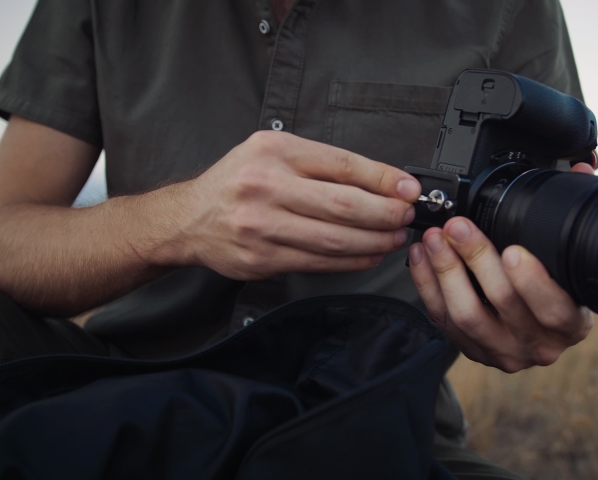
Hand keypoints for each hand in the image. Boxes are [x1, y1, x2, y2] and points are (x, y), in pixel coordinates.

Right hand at [154, 131, 420, 279]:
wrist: (188, 218)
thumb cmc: (237, 182)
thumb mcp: (273, 153)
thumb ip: (321, 164)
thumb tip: (382, 181)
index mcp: (273, 152)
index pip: (341, 164)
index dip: (383, 179)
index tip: (409, 189)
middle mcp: (265, 186)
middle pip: (342, 204)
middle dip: (385, 213)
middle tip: (407, 217)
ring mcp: (261, 226)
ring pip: (333, 239)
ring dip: (373, 241)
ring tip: (394, 237)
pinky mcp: (260, 259)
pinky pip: (318, 262)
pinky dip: (350, 261)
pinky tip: (368, 255)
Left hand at [407, 163, 594, 371]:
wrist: (539, 336)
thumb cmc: (560, 293)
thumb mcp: (574, 263)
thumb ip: (576, 216)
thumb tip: (580, 169)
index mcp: (570, 323)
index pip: (553, 308)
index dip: (532, 282)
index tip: (513, 251)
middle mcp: (537, 345)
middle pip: (502, 303)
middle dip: (477, 259)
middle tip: (459, 228)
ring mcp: (501, 350)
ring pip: (466, 315)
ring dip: (446, 271)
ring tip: (435, 239)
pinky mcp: (470, 349)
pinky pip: (442, 319)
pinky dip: (428, 285)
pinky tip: (422, 257)